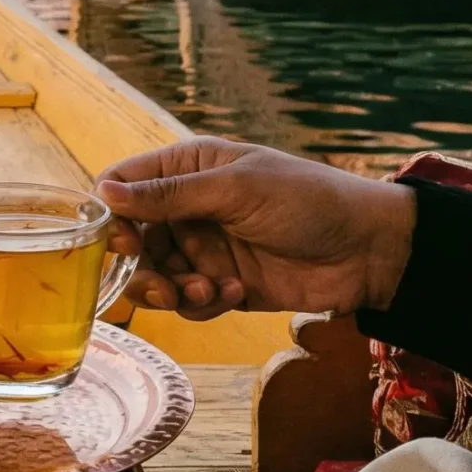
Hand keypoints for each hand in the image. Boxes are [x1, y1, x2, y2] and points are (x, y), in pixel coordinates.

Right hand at [95, 137, 413, 320]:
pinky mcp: (223, 284)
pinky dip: (203, 303)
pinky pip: (189, 301)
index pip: (124, 185)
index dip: (113, 215)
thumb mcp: (236, 190)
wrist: (367, 250)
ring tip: (206, 291)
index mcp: (189, 167)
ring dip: (173, 290)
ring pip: (157, 275)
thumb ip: (171, 195)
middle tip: (161, 285)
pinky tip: (234, 294)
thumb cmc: (307, 200)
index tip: (123, 242)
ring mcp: (205, 248)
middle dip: (142, 266)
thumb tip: (105, 192)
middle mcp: (189, 207)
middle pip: (133, 240)